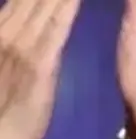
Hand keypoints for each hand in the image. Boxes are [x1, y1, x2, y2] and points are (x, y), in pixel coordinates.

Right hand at [0, 0, 82, 138]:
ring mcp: (21, 44)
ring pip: (43, 2)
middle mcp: (7, 30)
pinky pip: (55, 26)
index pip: (22, 0)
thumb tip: (21, 25)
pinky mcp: (38, 63)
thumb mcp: (8, 70)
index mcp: (1, 29)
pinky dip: (66, 7)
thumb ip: (11, 43)